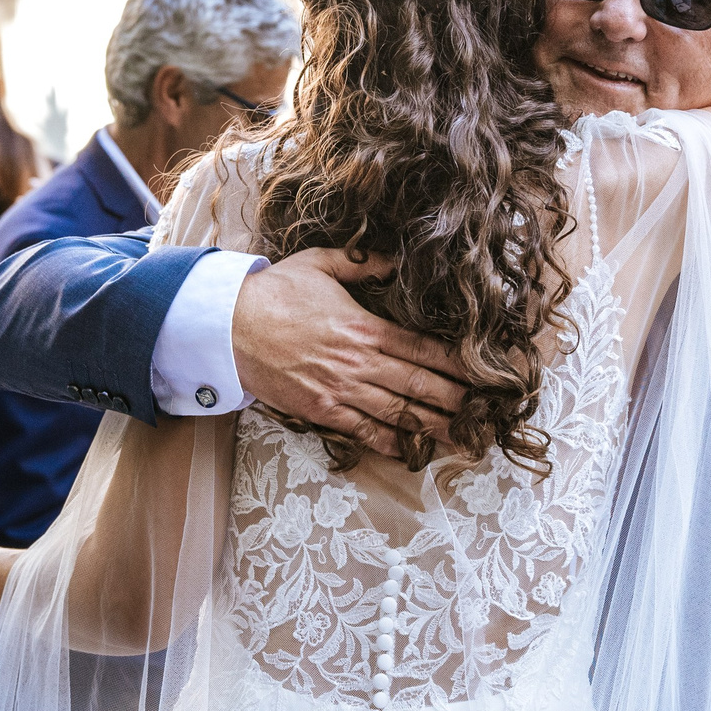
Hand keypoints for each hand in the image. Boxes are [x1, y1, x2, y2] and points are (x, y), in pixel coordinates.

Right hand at [231, 249, 468, 457]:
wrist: (228, 325)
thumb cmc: (273, 292)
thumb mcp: (320, 263)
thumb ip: (362, 261)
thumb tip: (393, 259)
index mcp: (365, 326)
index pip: (423, 349)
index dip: (457, 364)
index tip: (482, 374)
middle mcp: (359, 362)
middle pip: (419, 386)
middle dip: (455, 401)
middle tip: (482, 413)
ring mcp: (340, 389)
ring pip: (397, 413)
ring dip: (432, 426)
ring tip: (459, 436)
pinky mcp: (319, 409)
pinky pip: (362, 431)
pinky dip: (388, 443)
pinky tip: (410, 451)